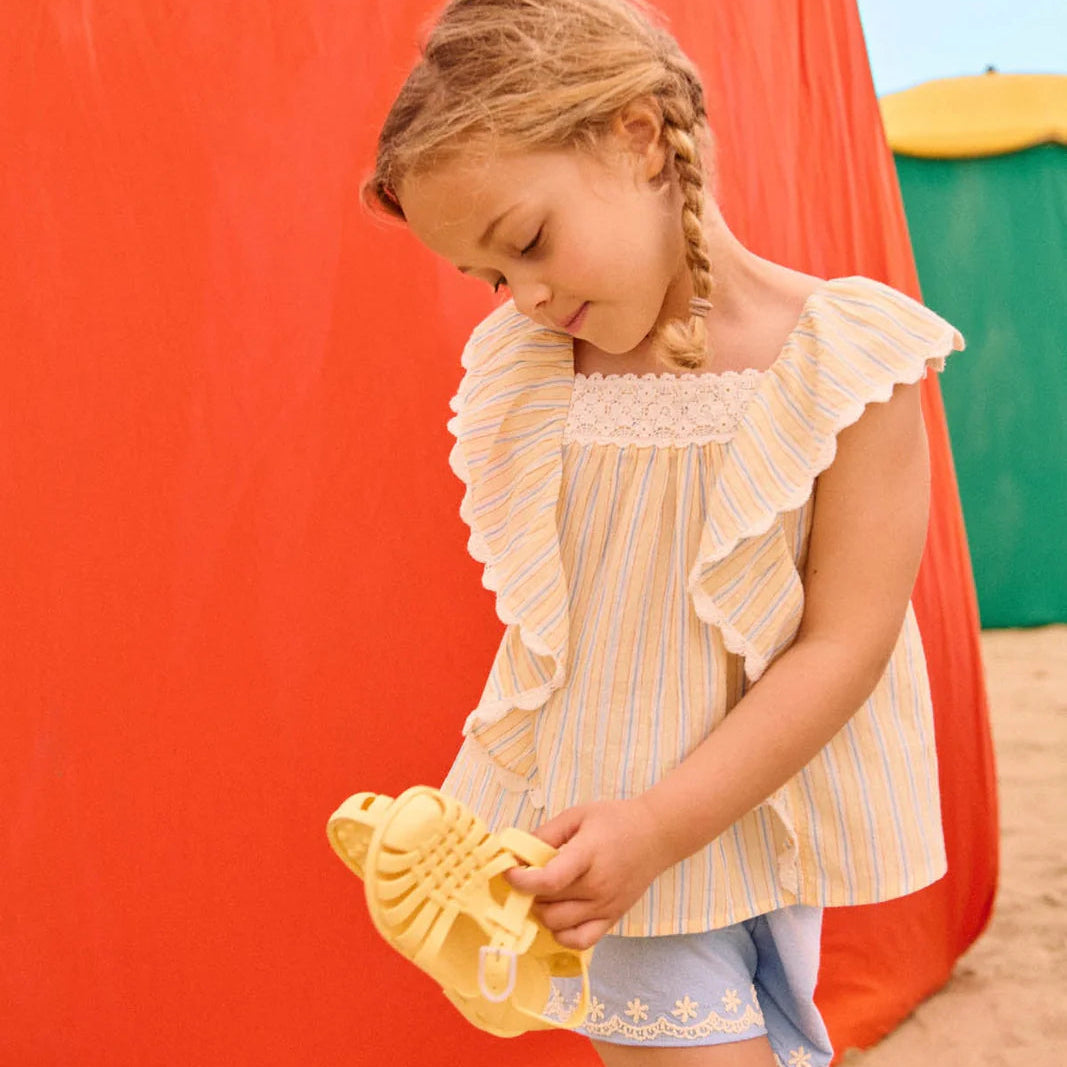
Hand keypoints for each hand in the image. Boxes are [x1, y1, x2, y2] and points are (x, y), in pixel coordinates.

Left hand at [504, 796, 669, 950]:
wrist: (657, 834)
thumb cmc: (615, 820)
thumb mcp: (577, 815)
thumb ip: (546, 833)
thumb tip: (517, 852)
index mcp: (587, 856)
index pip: (548, 881)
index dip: (521, 882)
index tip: (509, 872)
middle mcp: (597, 887)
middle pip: (548, 906)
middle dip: (528, 895)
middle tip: (527, 880)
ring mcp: (606, 906)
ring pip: (559, 927)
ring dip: (542, 914)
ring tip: (543, 895)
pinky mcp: (613, 918)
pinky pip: (581, 941)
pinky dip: (563, 935)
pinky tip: (558, 917)